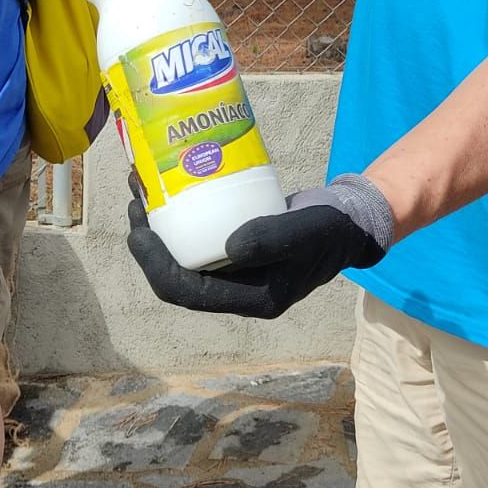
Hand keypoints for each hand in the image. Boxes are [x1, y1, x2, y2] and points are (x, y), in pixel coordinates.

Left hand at [126, 174, 392, 318]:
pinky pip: (197, 238)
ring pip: (182, 256)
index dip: (155, 265)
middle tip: (136, 202)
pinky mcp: (235, 248)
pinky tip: (170, 188)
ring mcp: (235, 271)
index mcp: (250, 299)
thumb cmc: (329, 230)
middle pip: (175, 276)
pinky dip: (179, 217)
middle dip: (148, 244)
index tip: (140, 229)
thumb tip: (226, 247)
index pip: (186, 293)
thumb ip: (270, 239)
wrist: (350, 221)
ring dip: (159, 228)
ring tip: (143, 190)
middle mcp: (237, 290)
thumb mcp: (303, 233)